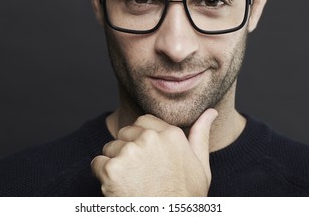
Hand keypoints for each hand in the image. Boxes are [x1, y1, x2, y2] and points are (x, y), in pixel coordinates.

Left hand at [91, 109, 217, 195]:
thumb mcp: (200, 166)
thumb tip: (211, 112)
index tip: (146, 156)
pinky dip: (102, 175)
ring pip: (110, 148)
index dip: (141, 138)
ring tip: (131, 182)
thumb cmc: (185, 197)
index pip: (143, 121)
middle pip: (125, 133)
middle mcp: (149, 138)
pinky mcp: (112, 169)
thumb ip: (201, 134)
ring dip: (115, 163)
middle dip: (127, 149)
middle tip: (139, 173)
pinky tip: (119, 188)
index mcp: (170, 134)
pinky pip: (97, 163)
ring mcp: (130, 152)